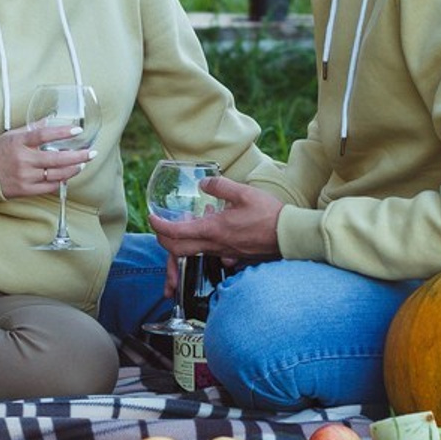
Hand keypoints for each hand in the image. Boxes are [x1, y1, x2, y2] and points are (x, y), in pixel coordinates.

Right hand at [0, 122, 93, 198]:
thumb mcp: (11, 135)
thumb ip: (31, 129)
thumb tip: (51, 119)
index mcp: (18, 143)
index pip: (43, 135)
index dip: (62, 132)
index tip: (77, 129)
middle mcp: (23, 160)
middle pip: (56, 158)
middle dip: (77, 156)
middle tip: (91, 153)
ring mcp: (24, 177)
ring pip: (55, 174)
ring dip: (72, 169)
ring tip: (82, 163)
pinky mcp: (25, 190)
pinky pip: (49, 187)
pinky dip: (60, 180)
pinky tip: (67, 175)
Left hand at [148, 175, 283, 261]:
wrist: (288, 236)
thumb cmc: (268, 214)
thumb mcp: (242, 192)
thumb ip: (219, 186)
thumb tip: (203, 183)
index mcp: (213, 229)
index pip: (176, 232)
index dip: (159, 225)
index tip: (152, 217)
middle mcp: (215, 245)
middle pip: (178, 250)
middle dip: (163, 240)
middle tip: (160, 227)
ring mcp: (224, 254)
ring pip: (193, 253)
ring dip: (182, 242)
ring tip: (183, 225)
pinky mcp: (234, 257)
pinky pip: (211, 254)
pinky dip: (202, 245)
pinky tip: (210, 232)